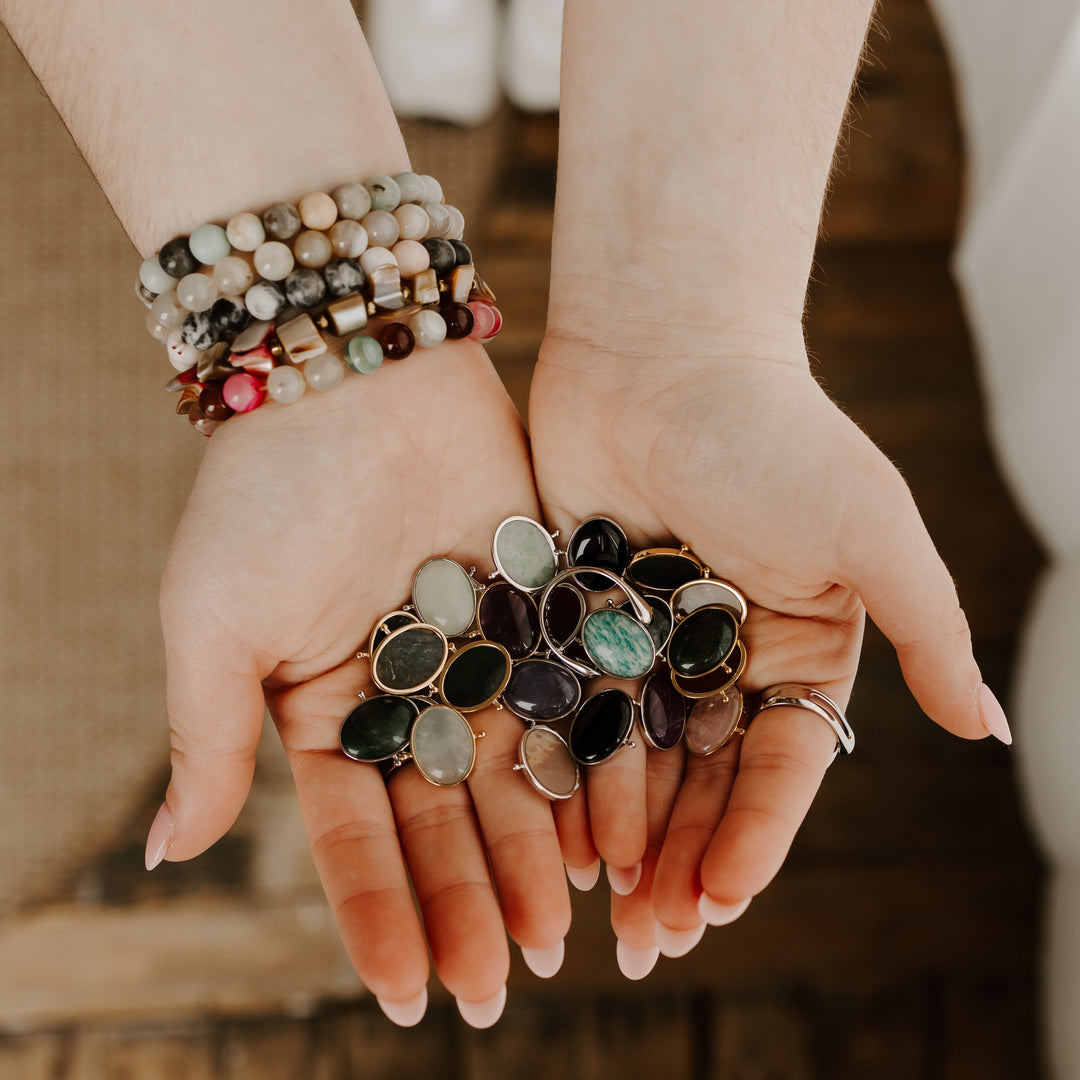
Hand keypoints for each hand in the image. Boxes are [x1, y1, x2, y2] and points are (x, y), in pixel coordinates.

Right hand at [149, 343, 569, 1024]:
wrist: (352, 378)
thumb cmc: (263, 496)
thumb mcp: (210, 622)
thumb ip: (205, 737)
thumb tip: (164, 854)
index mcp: (325, 711)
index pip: (355, 838)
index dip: (381, 919)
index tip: (410, 1000)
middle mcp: (407, 695)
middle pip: (443, 822)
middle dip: (468, 907)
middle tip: (499, 993)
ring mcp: (476, 655)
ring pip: (511, 776)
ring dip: (534, 858)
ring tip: (561, 937)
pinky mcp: (537, 609)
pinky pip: (564, 704)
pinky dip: (582, 770)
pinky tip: (605, 839)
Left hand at [528, 331, 1000, 963]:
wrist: (661, 355)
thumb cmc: (774, 435)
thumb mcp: (871, 532)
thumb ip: (927, 631)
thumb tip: (988, 729)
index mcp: (796, 647)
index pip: (779, 766)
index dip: (753, 839)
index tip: (718, 903)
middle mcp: (721, 655)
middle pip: (703, 781)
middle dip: (680, 860)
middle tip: (649, 943)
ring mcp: (644, 642)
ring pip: (633, 760)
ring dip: (620, 835)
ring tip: (599, 913)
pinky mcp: (577, 620)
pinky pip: (570, 710)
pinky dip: (563, 771)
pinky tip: (547, 832)